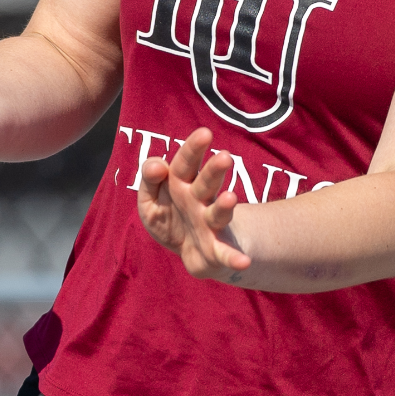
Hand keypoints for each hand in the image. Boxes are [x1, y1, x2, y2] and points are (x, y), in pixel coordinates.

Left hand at [137, 127, 251, 281]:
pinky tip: (244, 262)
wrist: (193, 250)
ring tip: (230, 197)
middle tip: (225, 157)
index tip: (204, 133)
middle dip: (214, 170)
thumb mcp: (150, 199)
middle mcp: (199, 201)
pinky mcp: (216, 251)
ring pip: (218, 213)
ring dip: (224, 206)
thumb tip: (156, 165)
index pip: (185, 162)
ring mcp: (210, 225)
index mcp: (182, 184)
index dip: (193, 149)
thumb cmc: (170, 217)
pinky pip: (226, 255)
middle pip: (206, 183)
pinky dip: (235, 258)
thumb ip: (150, 179)